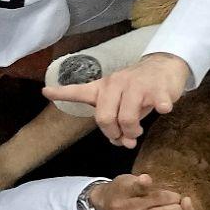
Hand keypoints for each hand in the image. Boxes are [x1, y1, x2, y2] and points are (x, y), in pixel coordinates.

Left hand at [41, 52, 189, 147]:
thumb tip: (123, 143)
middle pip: (104, 117)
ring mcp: (136, 85)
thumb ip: (116, 122)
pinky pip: (156, 103)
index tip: (45, 92)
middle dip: (113, 134)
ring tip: (137, 132)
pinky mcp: (157, 88)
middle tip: (124, 138)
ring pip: (126, 118)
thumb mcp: (120, 102)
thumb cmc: (138, 89)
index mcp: (103, 87)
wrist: (164, 67)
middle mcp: (116, 84)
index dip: (61, 92)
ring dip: (132, 132)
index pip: (78, 90)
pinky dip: (160, 108)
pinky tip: (163, 109)